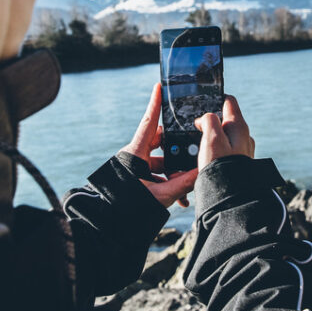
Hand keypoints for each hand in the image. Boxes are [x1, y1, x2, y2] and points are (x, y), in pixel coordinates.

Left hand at [123, 83, 197, 207]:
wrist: (110, 223)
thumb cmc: (130, 207)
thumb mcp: (160, 196)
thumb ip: (182, 183)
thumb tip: (201, 171)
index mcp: (135, 153)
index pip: (149, 123)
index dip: (155, 104)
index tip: (159, 86)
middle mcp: (135, 156)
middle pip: (160, 142)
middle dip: (178, 149)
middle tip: (192, 151)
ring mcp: (135, 167)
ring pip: (161, 162)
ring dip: (175, 173)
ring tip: (187, 188)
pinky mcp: (137, 179)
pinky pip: (156, 175)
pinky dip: (169, 183)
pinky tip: (181, 199)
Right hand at [194, 95, 254, 168]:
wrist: (229, 196)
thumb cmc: (220, 166)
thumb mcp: (211, 137)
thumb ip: (209, 120)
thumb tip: (205, 119)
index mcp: (239, 126)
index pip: (229, 101)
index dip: (215, 98)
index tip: (202, 102)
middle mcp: (244, 136)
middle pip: (225, 119)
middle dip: (211, 121)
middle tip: (197, 129)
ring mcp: (243, 150)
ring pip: (225, 135)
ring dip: (212, 137)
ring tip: (199, 146)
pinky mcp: (238, 162)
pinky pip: (226, 149)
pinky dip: (216, 149)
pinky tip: (207, 157)